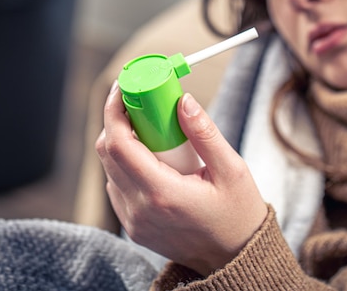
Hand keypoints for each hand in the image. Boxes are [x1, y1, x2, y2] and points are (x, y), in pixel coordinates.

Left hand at [95, 84, 268, 275]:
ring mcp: (132, 220)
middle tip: (142, 102)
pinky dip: (126, 164)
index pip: (119, 144)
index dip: (114, 110)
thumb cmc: (238, 215)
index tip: (124, 86)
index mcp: (162, 194)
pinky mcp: (132, 226)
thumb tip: (182, 99)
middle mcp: (139, 209)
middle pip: (108, 153)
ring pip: (109, 168)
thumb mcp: (231, 170)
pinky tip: (151, 159)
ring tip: (152, 130)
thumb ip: (205, 133)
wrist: (234, 259)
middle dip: (118, 120)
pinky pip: (116, 185)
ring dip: (122, 142)